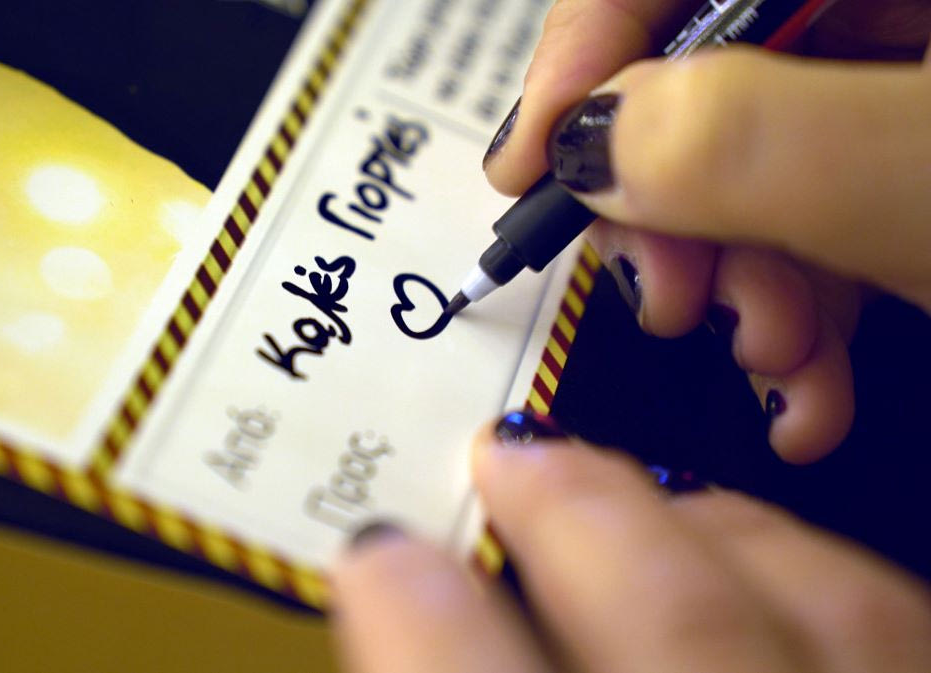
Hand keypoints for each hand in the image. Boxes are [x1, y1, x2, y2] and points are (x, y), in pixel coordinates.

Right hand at [331, 413, 930, 672]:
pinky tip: (774, 558)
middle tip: (509, 453)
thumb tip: (389, 600)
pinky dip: (830, 576)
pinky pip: (906, 628)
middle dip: (571, 515)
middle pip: (670, 628)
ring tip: (639, 488)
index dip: (414, 614)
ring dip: (711, 528)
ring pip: (824, 614)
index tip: (379, 555)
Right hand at [480, 0, 930, 462]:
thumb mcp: (914, 175)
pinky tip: (806, 395)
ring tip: (775, 362)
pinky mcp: (888, 201)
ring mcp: (879, 119)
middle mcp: (870, 31)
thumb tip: (590, 148)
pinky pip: (807, 243)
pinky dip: (793, 329)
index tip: (526, 169)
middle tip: (672, 298)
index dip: (583, 55)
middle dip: (669, 216)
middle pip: (693, 90)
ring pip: (743, 185)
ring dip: (731, 295)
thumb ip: (742, 136)